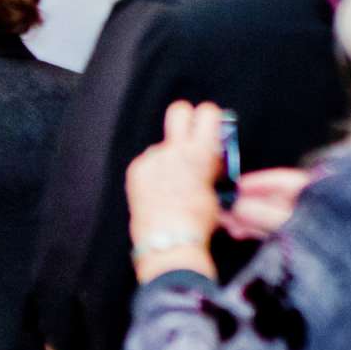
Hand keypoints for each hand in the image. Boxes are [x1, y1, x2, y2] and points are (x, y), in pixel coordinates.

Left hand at [125, 101, 224, 259]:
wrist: (168, 238)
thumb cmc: (196, 219)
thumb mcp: (215, 187)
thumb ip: (211, 164)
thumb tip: (212, 152)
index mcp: (200, 153)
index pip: (207, 112)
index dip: (209, 116)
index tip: (210, 125)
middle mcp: (174, 150)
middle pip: (178, 111)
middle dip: (186, 117)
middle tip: (189, 133)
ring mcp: (152, 158)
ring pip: (162, 145)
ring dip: (169, 156)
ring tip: (172, 182)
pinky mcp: (136, 169)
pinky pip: (149, 162)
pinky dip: (154, 172)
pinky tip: (158, 190)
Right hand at [221, 167, 313, 241]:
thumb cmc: (330, 238)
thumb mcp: (292, 224)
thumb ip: (265, 215)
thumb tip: (237, 207)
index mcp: (317, 193)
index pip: (282, 181)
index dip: (256, 183)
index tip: (234, 187)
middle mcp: (312, 206)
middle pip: (273, 199)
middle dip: (247, 204)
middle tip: (224, 210)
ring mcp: (307, 224)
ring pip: (270, 216)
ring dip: (247, 219)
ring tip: (227, 225)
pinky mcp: (301, 242)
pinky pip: (273, 230)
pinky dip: (256, 230)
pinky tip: (240, 233)